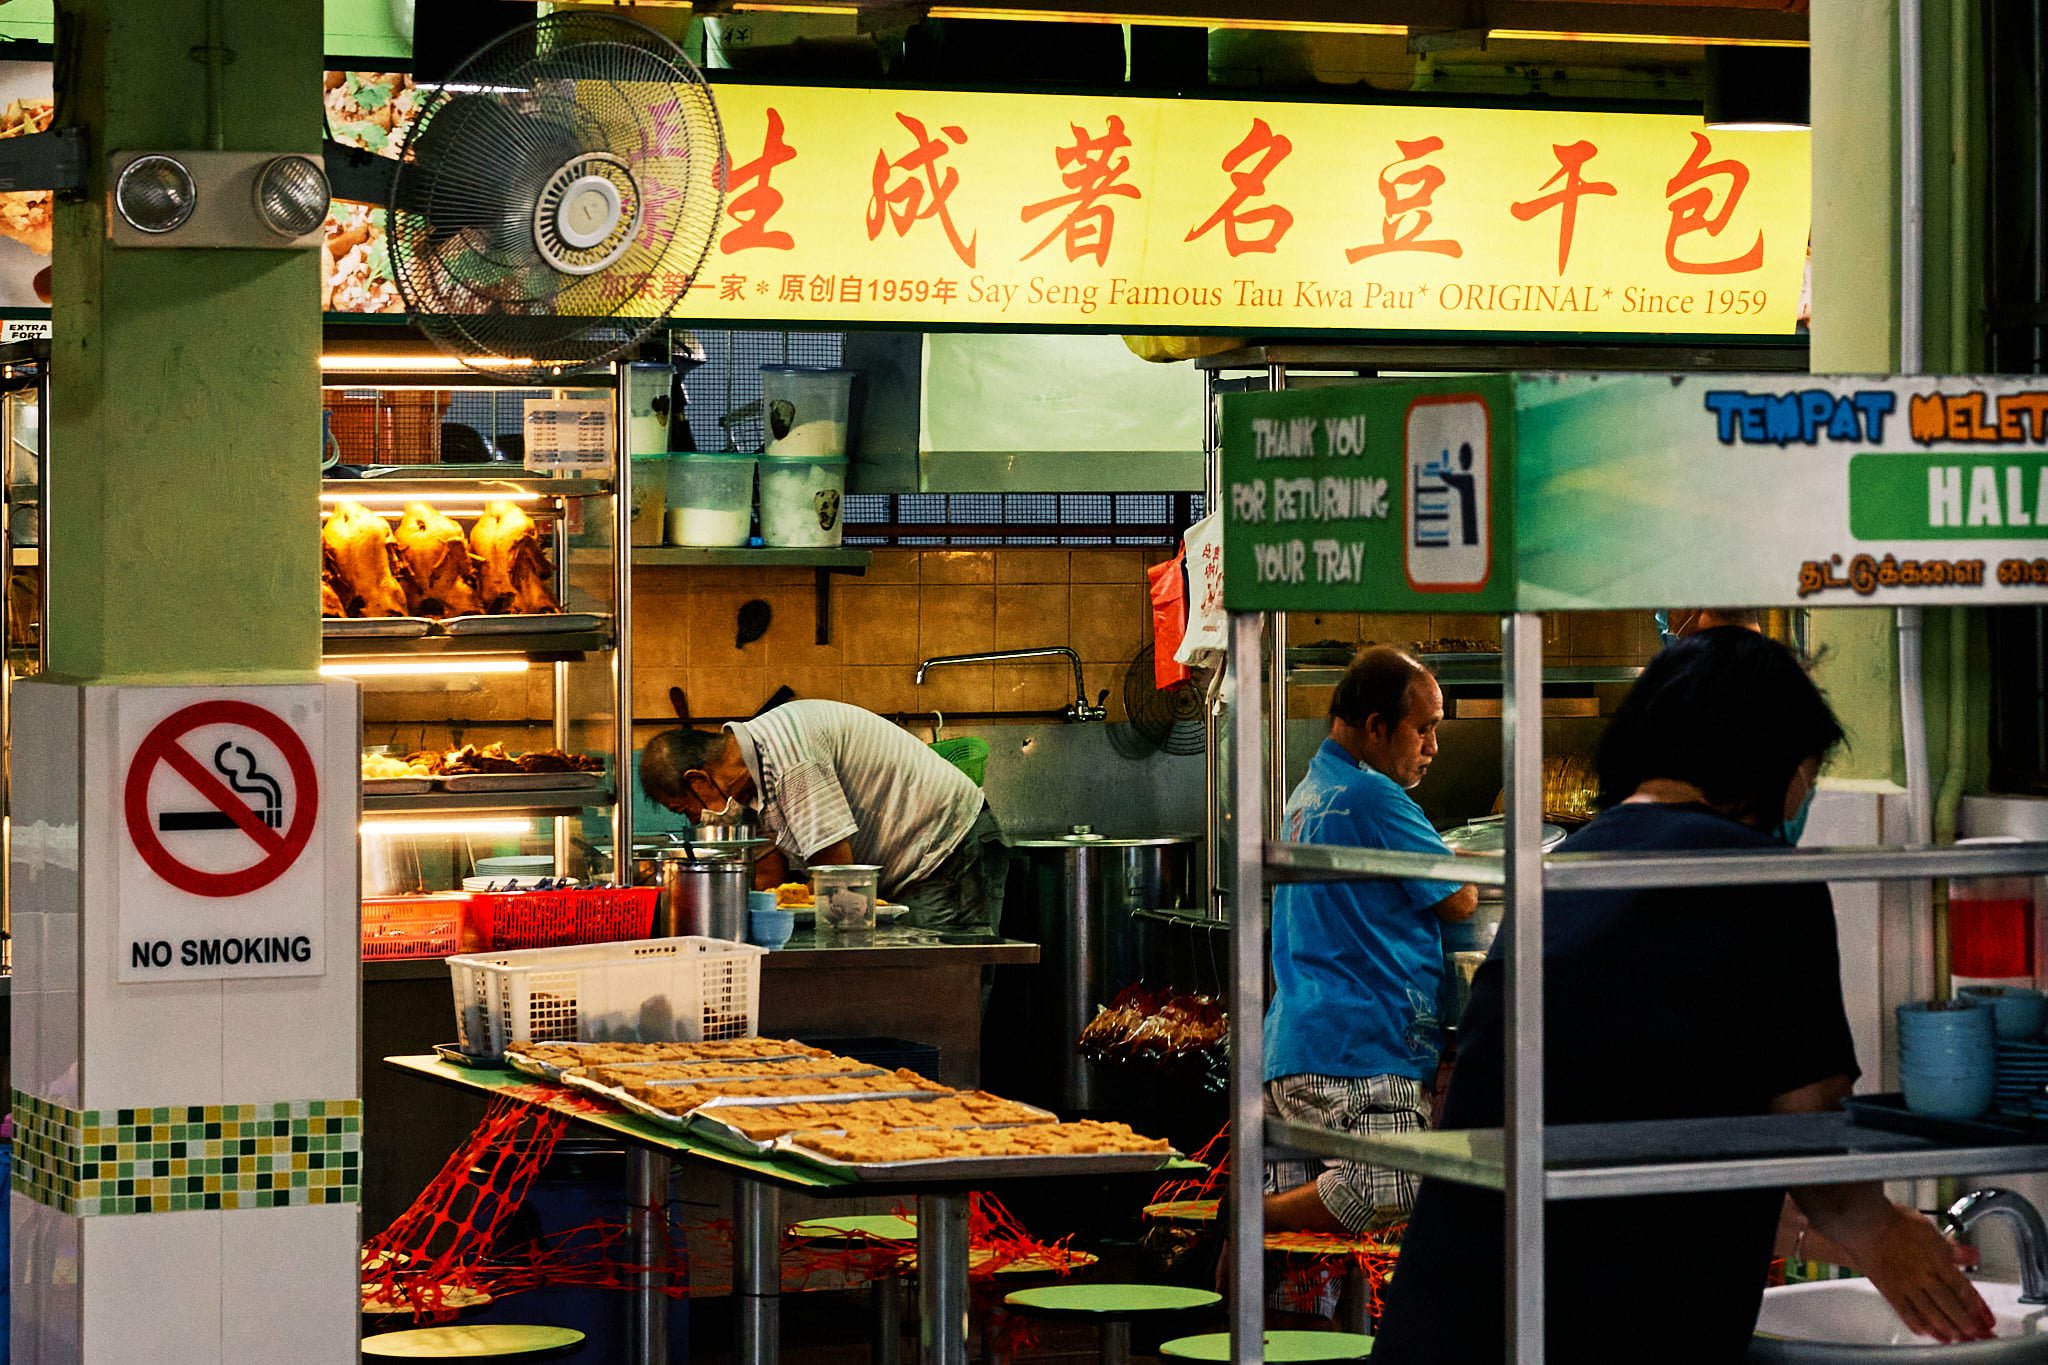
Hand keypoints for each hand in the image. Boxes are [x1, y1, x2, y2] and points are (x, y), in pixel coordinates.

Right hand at [1857, 1204, 1995, 1343]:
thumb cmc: (1896, 1222)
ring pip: (1930, 1313)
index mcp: (1938, 1260)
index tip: (1985, 1318)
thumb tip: (1972, 1255)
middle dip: (1965, 1323)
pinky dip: (1917, 1324)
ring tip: (1955, 1338)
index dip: (1976, 1305)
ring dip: (1946, 1328)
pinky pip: (1905, 1312)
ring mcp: (1906, 1285)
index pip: (1962, 1288)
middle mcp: (1925, 1276)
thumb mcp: (1928, 1229)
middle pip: (1950, 1305)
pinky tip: (1925, 1332)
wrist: (1864, 1223)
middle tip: (1975, 1335)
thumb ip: (1951, 1247)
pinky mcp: (1889, 1290)